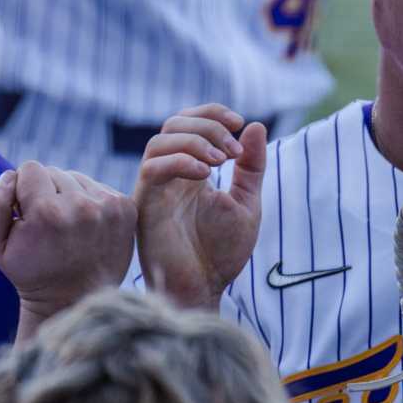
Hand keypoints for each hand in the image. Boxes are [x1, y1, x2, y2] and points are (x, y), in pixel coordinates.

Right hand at [0, 161, 135, 329]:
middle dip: (45, 193)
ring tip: (66, 228)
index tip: (27, 216)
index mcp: (46, 211)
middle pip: (54, 171)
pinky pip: (98, 187)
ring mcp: (108, 206)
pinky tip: (84, 228)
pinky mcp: (126, 207)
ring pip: (77, 177)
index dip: (22, 191)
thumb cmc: (31, 272)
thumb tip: (10, 175)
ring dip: (68, 196)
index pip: (29, 168)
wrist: (76, 298)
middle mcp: (81, 205)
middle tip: (48, 227)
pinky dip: (89, 201)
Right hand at [136, 103, 265, 310]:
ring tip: (220, 162)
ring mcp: (155, 190)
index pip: (189, 123)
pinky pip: (152, 169)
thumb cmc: (222, 253)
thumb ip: (251, 167)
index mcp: (190, 171)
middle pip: (173, 124)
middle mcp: (169, 176)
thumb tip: (256, 126)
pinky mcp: (146, 206)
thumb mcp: (247, 202)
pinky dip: (180, 162)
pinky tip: (205, 175)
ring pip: (159, 142)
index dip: (212, 113)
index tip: (240, 123)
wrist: (205, 289)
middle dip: (207, 126)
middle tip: (233, 152)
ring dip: (194, 142)